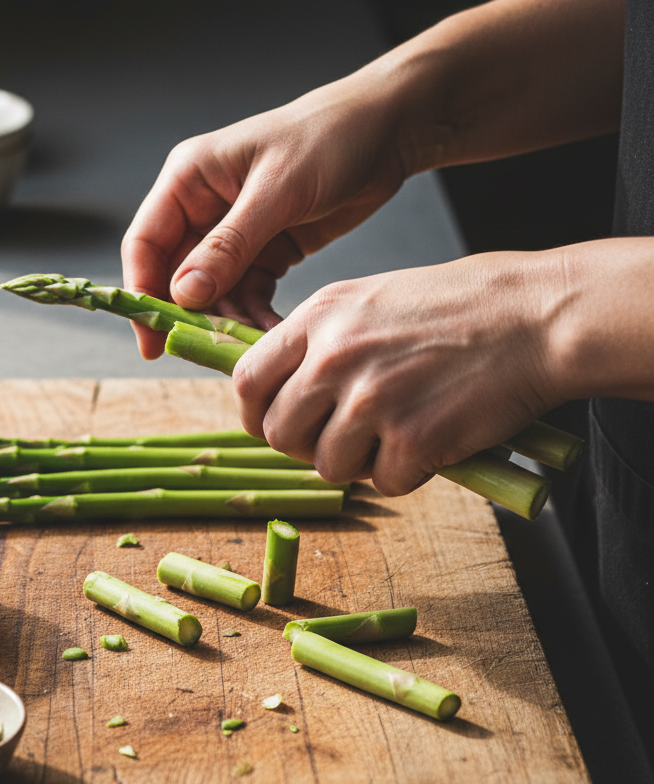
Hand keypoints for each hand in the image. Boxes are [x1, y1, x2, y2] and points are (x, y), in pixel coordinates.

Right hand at [121, 71, 411, 358]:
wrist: (388, 131)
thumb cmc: (329, 139)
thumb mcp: (277, 192)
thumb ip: (229, 246)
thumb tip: (185, 294)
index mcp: (189, 179)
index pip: (146, 243)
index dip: (143, 292)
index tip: (153, 339)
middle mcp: (203, 207)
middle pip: (176, 276)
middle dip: (193, 316)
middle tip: (211, 351)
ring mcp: (233, 232)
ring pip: (214, 293)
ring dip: (230, 321)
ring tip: (257, 345)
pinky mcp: (265, 250)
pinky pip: (248, 294)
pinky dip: (257, 315)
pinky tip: (275, 332)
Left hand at [233, 251, 564, 495]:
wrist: (537, 316)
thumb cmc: (458, 306)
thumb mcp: (368, 301)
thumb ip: (318, 342)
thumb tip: (281, 392)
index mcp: (318, 317)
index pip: (246, 381)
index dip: (256, 413)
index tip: (274, 423)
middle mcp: (334, 357)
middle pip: (279, 434)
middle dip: (306, 446)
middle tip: (345, 437)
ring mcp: (372, 399)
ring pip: (327, 466)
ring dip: (359, 463)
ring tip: (397, 432)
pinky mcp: (413, 438)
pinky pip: (383, 483)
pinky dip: (406, 473)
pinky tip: (432, 441)